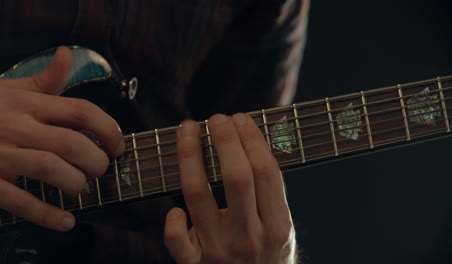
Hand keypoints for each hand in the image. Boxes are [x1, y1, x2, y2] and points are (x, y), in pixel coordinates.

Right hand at [0, 47, 123, 230]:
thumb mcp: (8, 88)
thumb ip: (44, 79)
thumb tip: (67, 54)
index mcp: (27, 103)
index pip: (81, 111)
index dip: (109, 129)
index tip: (117, 145)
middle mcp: (16, 127)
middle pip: (72, 143)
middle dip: (97, 161)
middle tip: (100, 169)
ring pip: (51, 169)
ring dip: (76, 183)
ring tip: (80, 187)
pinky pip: (20, 201)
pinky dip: (47, 215)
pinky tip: (66, 221)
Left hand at [164, 114, 296, 262]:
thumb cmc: (268, 257)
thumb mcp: (282, 229)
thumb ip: (270, 196)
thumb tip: (251, 146)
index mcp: (278, 226)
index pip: (265, 171)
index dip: (252, 139)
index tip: (241, 118)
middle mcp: (250, 238)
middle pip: (236, 176)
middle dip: (225, 139)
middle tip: (217, 118)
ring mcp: (220, 251)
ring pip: (198, 193)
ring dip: (190, 155)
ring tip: (188, 129)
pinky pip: (177, 241)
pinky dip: (173, 222)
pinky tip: (175, 207)